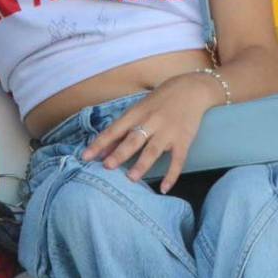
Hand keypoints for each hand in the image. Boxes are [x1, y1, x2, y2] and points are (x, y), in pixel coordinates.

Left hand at [81, 73, 220, 193]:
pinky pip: (177, 161)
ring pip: (153, 150)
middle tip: (107, 167)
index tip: (85, 156)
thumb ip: (122, 130)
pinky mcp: (184, 140)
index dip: (100, 143)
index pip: (114, 130)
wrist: (191, 89)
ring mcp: (168, 132)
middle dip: (119, 153)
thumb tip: (103, 150)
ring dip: (142, 165)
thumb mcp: (139, 109)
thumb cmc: (159, 100)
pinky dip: (171, 175)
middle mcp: (151, 122)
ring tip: (131, 178)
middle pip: (133, 139)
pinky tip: (164, 188)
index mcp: (136, 113)